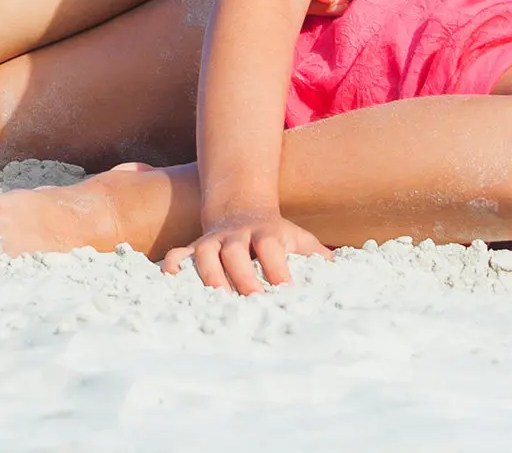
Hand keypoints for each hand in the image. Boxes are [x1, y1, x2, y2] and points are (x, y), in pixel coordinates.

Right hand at [160, 210, 331, 293]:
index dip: (277, 267)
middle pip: (236, 252)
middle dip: (242, 276)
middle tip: (251, 302)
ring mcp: (213, 240)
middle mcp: (237, 235)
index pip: (271, 247)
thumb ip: (317, 256)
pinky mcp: (194, 247)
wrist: (243, 209)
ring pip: (204, 253)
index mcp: (266, 233)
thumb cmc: (276, 235)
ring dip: (208, 275)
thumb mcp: (298, 238)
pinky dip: (171, 267)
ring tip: (214, 300)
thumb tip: (342, 274)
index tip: (285, 290)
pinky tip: (169, 284)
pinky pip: (177, 254)